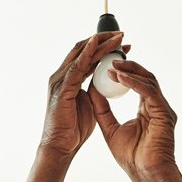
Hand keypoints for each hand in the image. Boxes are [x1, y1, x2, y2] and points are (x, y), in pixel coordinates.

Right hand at [39, 32, 127, 159]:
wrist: (60, 146)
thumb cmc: (72, 129)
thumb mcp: (87, 105)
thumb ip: (93, 91)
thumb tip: (104, 83)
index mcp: (68, 79)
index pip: (86, 56)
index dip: (103, 47)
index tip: (121, 43)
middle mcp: (61, 75)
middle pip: (83, 49)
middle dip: (103, 39)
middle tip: (122, 34)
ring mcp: (60, 80)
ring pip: (81, 54)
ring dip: (100, 43)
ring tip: (117, 37)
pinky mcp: (61, 88)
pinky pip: (76, 67)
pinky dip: (87, 54)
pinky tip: (97, 45)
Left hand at [88, 59, 177, 179]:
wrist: (146, 174)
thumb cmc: (132, 158)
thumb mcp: (110, 128)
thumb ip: (102, 109)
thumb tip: (91, 89)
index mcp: (147, 109)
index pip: (136, 83)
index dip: (122, 72)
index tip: (105, 65)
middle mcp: (157, 106)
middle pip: (144, 77)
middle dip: (127, 65)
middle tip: (109, 58)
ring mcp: (163, 109)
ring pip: (148, 80)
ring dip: (129, 71)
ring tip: (111, 66)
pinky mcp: (164, 113)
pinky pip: (149, 91)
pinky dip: (134, 83)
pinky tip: (119, 77)